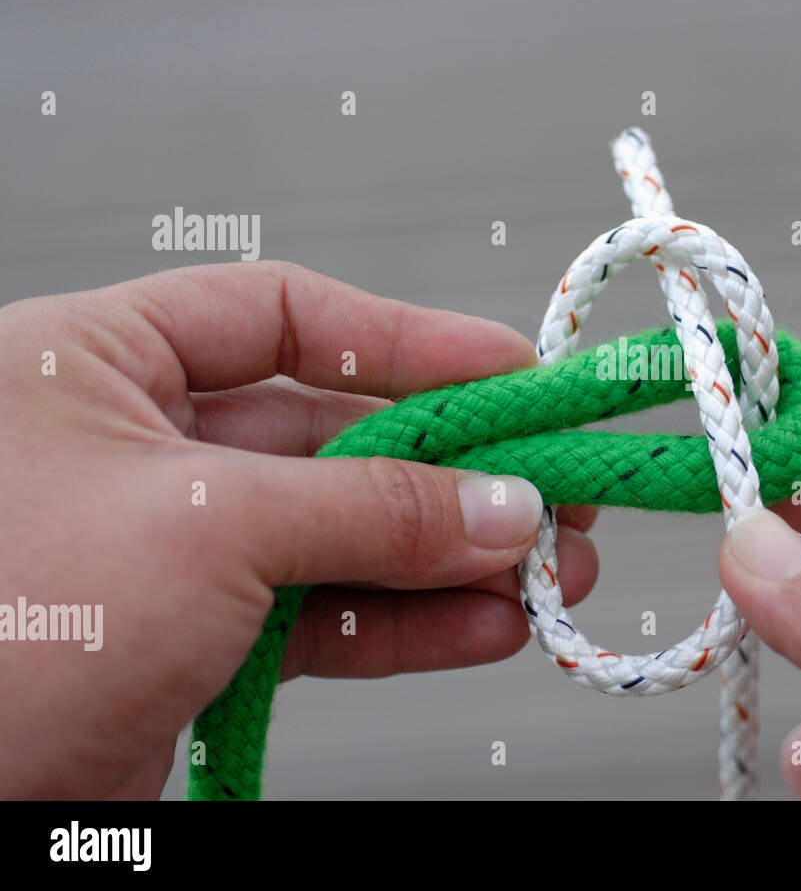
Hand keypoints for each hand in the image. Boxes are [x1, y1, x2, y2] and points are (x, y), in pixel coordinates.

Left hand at [0, 261, 598, 798]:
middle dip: (452, 472)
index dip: (408, 339)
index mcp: (94, 364)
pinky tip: (484, 627)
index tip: (508, 367)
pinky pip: (323, 613)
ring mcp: (169, 548)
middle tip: (551, 489)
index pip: (281, 316)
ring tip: (549, 572)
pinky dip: (407, 623)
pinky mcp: (193, 639)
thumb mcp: (209, 529)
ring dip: (449, 557)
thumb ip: (372, 509)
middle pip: (333, 435)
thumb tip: (504, 506)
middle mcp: (135, 446)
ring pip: (340, 533)